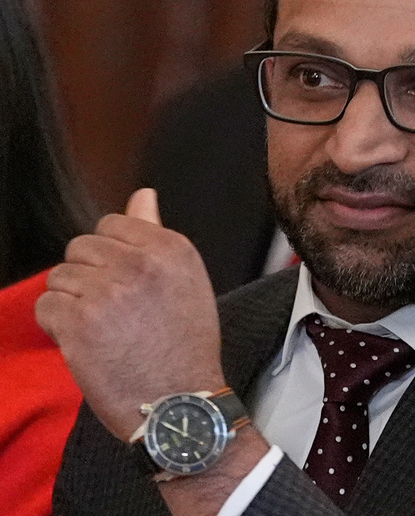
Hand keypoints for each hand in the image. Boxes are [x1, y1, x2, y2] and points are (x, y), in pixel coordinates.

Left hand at [36, 188, 225, 440]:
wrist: (180, 401)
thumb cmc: (186, 345)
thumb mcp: (186, 280)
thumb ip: (157, 235)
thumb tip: (143, 195)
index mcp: (170, 248)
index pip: (111, 224)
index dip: (111, 256)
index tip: (124, 282)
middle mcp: (139, 262)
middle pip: (81, 247)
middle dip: (89, 277)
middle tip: (113, 310)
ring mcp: (107, 291)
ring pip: (60, 277)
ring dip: (72, 303)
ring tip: (102, 328)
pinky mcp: (78, 322)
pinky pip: (46, 306)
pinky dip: (58, 326)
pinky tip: (86, 342)